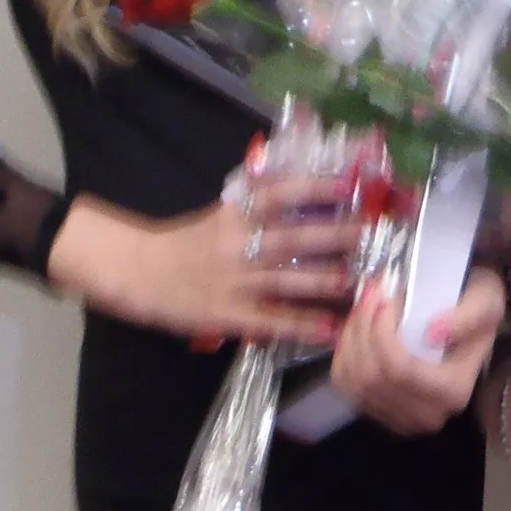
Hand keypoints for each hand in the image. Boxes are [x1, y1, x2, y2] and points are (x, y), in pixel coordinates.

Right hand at [45, 171, 360, 346]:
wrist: (136, 271)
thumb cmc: (183, 242)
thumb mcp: (219, 213)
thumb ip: (255, 202)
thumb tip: (297, 182)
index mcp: (234, 215)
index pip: (280, 195)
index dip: (316, 188)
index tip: (350, 184)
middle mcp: (237, 245)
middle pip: (293, 238)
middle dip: (335, 236)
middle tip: (374, 233)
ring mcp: (233, 282)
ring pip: (287, 280)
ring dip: (326, 280)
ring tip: (361, 281)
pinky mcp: (227, 314)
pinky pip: (270, 321)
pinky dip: (300, 325)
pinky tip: (329, 328)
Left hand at [327, 267, 506, 435]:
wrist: (473, 319)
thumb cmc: (478, 307)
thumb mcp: (486, 302)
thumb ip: (465, 317)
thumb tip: (431, 333)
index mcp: (454, 392)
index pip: (399, 370)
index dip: (380, 333)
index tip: (383, 298)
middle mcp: (428, 415)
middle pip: (371, 378)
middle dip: (362, 330)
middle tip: (370, 294)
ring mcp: (400, 418)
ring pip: (354, 382)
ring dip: (351, 339)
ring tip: (364, 308)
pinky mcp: (379, 411)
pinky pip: (345, 385)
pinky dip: (344, 354)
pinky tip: (356, 330)